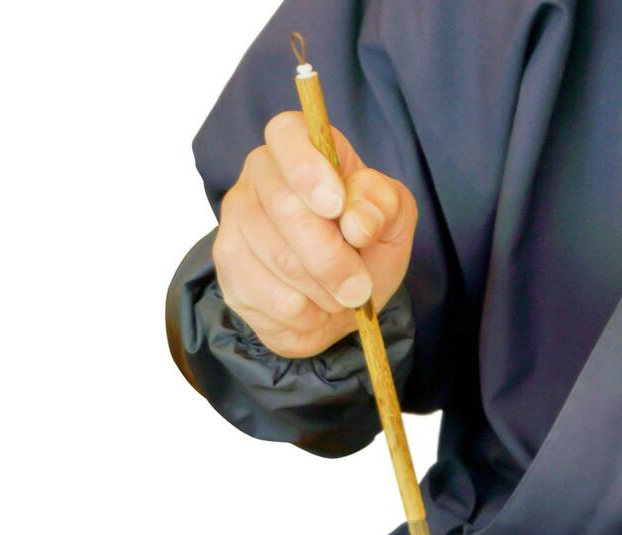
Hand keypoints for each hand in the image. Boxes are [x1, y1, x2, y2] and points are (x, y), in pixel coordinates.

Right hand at [212, 112, 417, 357]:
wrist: (342, 304)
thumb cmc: (364, 247)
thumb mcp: (393, 220)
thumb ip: (384, 206)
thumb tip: (357, 219)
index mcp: (299, 146)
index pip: (287, 134)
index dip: (308, 170)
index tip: (336, 206)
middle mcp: (259, 175)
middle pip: (286, 209)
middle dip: (333, 256)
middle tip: (360, 286)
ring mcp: (236, 221)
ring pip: (279, 258)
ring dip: (325, 289)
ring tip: (341, 295)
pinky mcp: (228, 268)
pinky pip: (268, 295)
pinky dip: (305, 312)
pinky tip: (314, 306)